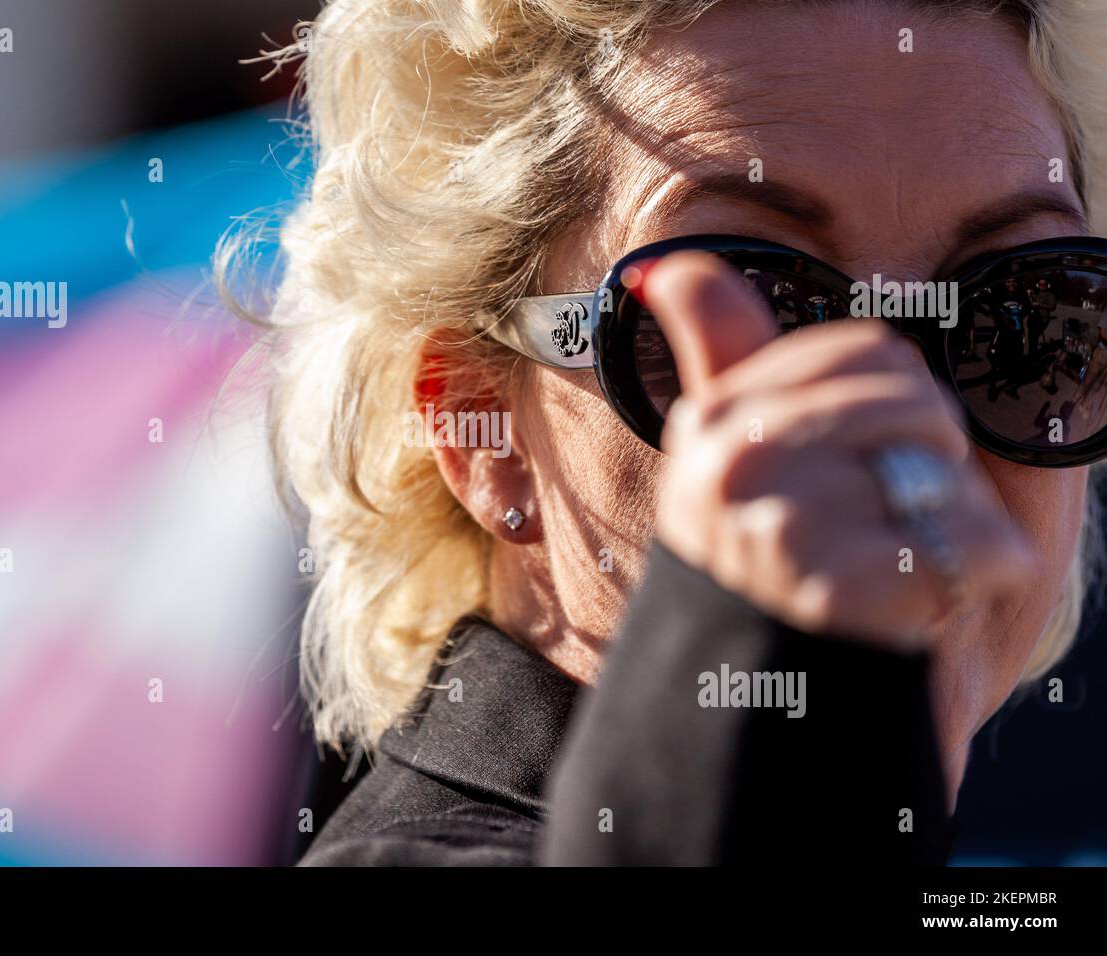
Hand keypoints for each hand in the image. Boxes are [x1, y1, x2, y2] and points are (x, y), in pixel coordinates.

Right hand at [644, 252, 1035, 648]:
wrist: (751, 726)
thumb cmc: (768, 581)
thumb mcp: (729, 463)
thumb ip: (716, 352)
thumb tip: (665, 266)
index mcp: (712, 424)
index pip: (868, 352)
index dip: (898, 406)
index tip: (867, 465)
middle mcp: (731, 463)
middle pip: (913, 403)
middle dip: (931, 469)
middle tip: (887, 529)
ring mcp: (778, 524)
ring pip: (946, 474)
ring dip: (956, 533)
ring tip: (900, 572)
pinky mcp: (835, 590)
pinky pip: (970, 544)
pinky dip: (978, 581)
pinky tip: (922, 610)